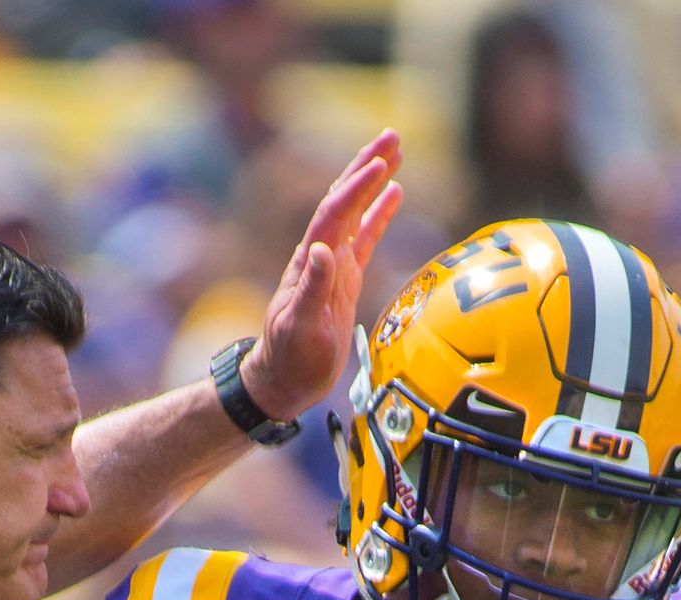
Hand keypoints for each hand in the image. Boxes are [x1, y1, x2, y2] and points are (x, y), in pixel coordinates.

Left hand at [239, 133, 403, 423]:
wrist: (283, 381)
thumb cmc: (290, 360)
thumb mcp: (299, 329)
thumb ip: (311, 290)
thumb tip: (323, 251)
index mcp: (309, 263)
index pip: (334, 215)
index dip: (356, 189)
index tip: (380, 165)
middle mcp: (320, 255)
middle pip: (344, 199)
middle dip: (366, 167)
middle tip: (393, 136)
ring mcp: (334, 265)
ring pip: (355, 211)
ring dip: (374, 181)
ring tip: (397, 151)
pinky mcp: (345, 279)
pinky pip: (365, 237)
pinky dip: (379, 214)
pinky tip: (396, 194)